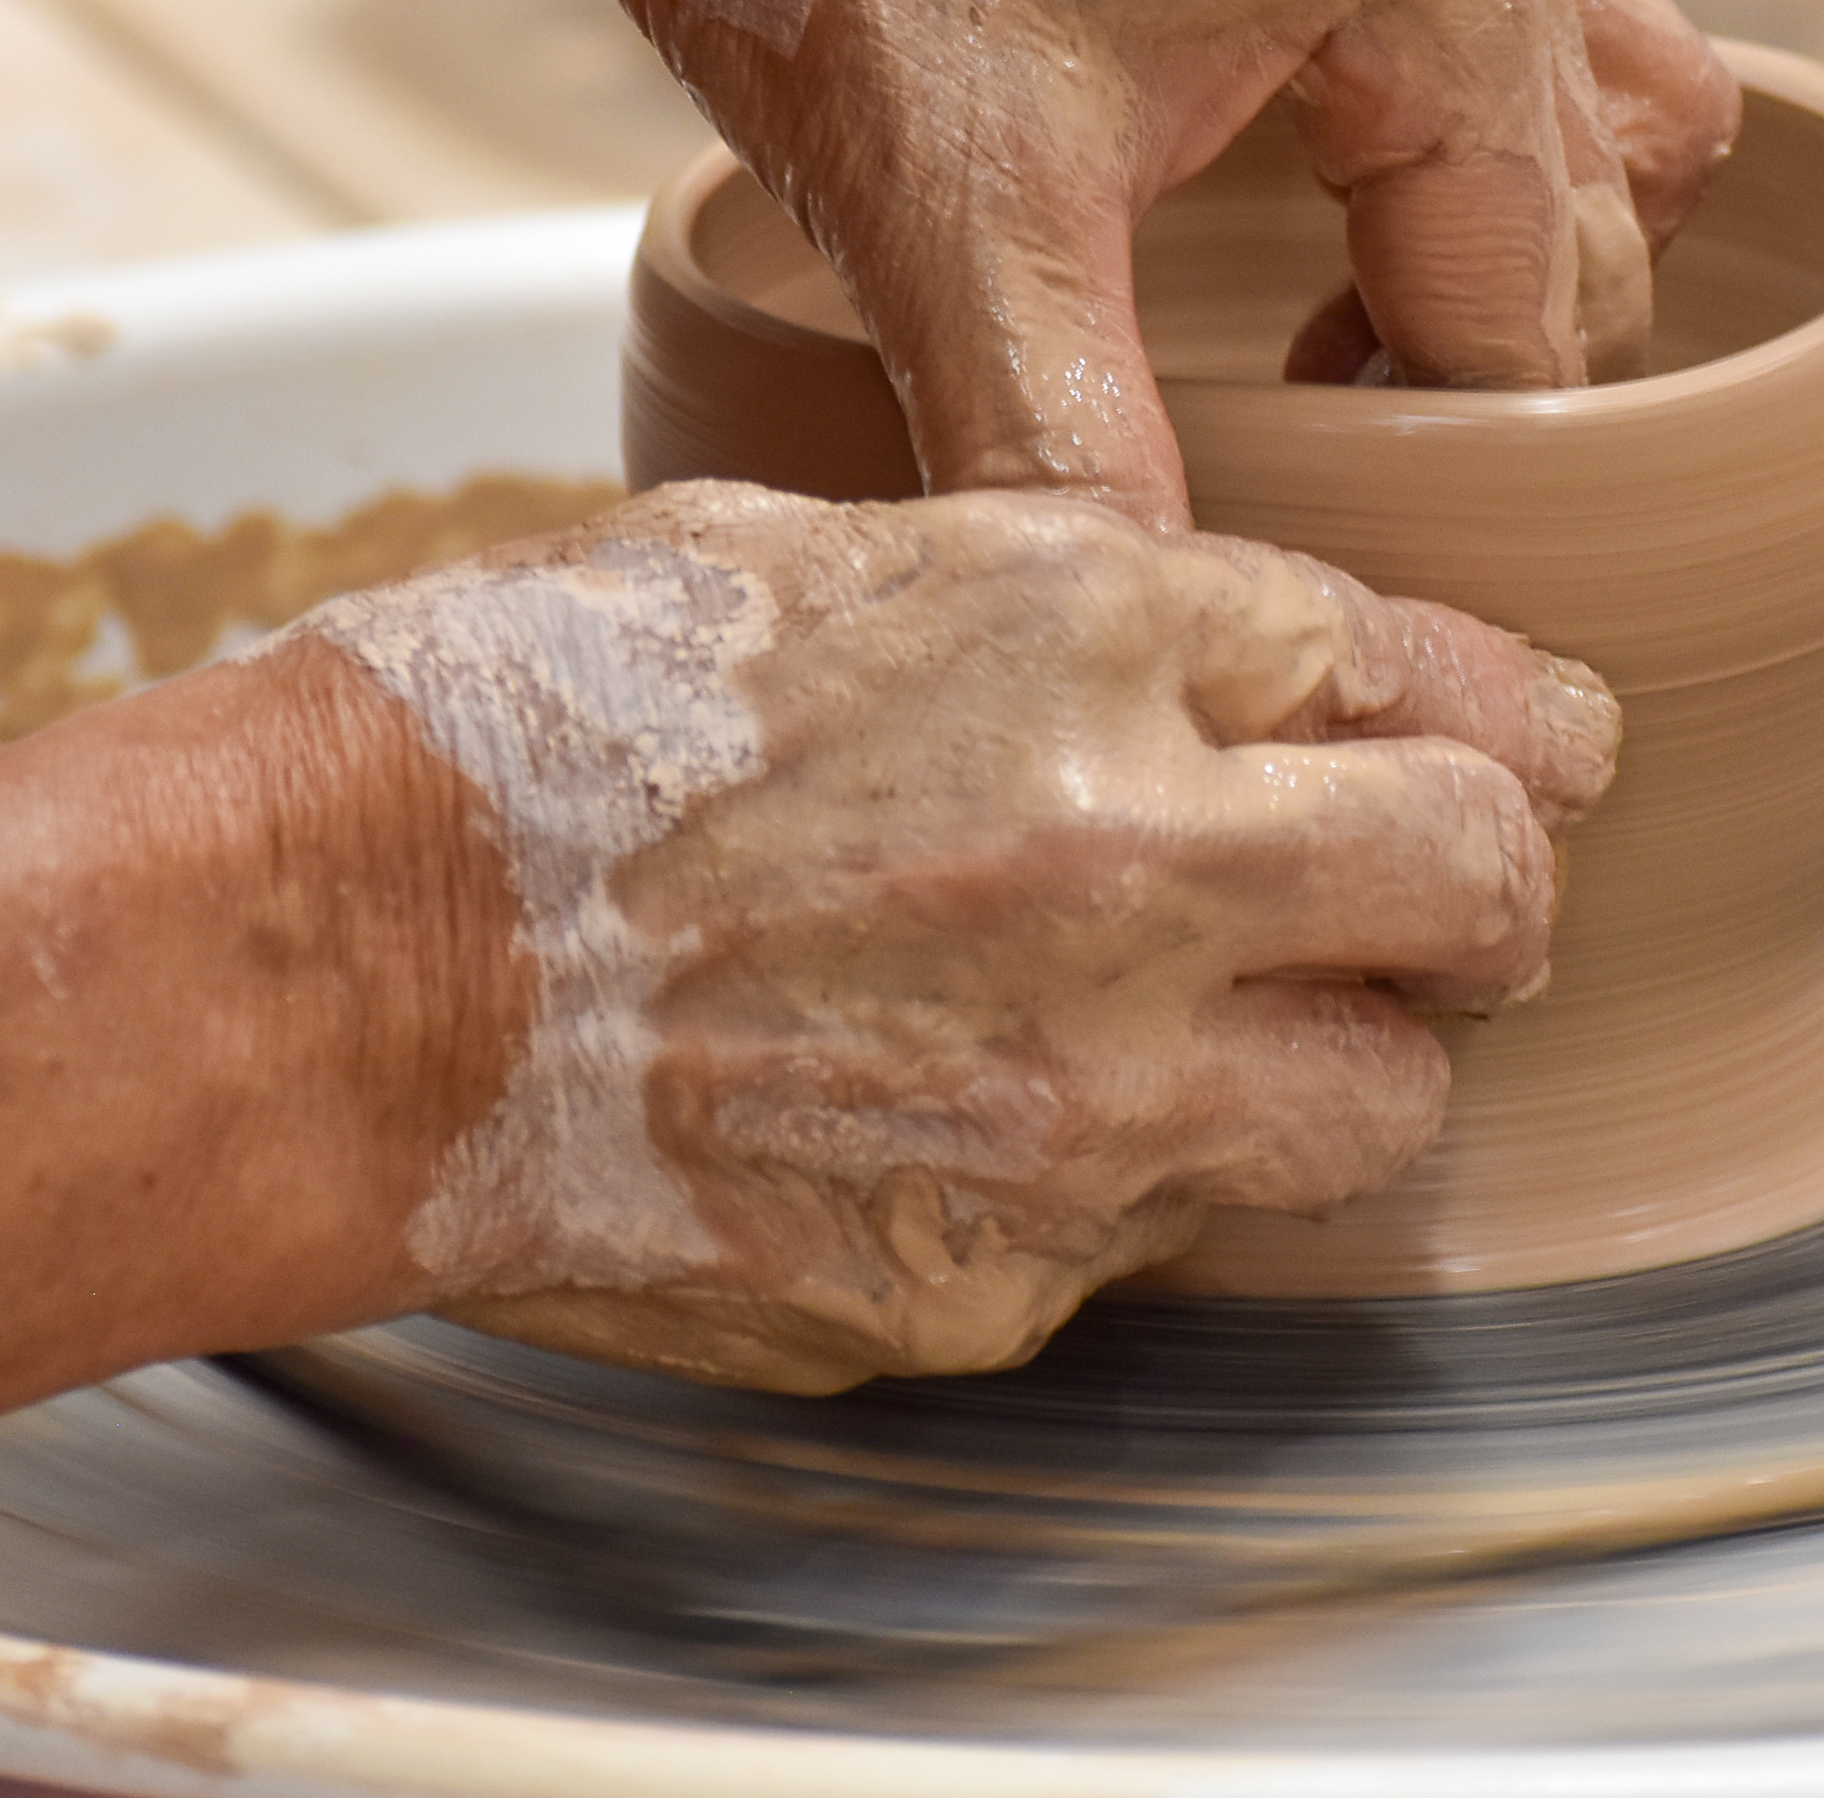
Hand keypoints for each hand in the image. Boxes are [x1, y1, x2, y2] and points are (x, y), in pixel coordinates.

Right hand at [292, 479, 1616, 1390]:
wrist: (325, 970)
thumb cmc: (526, 721)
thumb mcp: (808, 548)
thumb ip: (1059, 599)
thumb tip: (1239, 657)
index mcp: (1083, 632)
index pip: (1420, 668)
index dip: (1467, 705)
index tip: (1497, 740)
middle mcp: (1132, 861)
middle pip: (1487, 885)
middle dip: (1482, 884)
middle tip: (1428, 892)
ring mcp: (1080, 1098)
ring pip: (1377, 1107)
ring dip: (1325, 1060)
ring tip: (1185, 1026)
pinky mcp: (998, 1274)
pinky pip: (1160, 1236)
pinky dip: (1113, 1180)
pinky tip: (968, 1112)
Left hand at [388, 0, 1741, 522]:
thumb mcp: (944, 209)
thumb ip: (1066, 444)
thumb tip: (1154, 624)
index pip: (1535, 303)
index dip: (1427, 457)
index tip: (1292, 529)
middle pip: (1585, 211)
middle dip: (1453, 359)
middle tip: (1273, 453)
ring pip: (1572, 96)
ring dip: (1476, 239)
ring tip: (1299, 338)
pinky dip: (1430, 123)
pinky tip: (1267, 195)